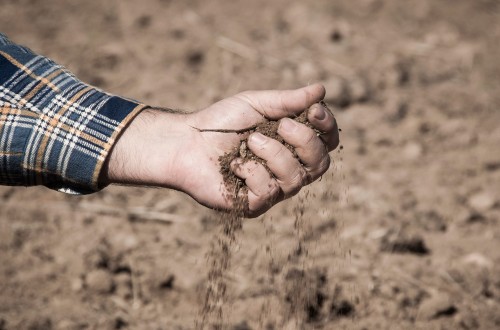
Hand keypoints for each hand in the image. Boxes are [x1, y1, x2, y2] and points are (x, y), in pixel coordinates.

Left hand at [102, 84, 338, 216]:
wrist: (185, 142)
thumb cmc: (221, 122)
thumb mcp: (257, 104)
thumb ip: (288, 100)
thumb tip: (320, 89)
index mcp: (292, 145)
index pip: (326, 142)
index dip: (328, 127)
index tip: (314, 110)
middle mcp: (287, 169)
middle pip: (321, 163)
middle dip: (305, 141)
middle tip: (281, 124)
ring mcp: (272, 190)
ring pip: (296, 179)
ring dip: (274, 154)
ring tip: (250, 140)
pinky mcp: (253, 204)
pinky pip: (268, 192)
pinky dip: (251, 171)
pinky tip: (233, 164)